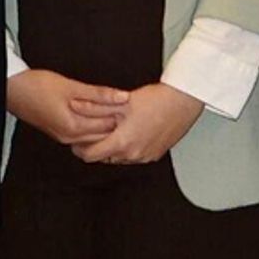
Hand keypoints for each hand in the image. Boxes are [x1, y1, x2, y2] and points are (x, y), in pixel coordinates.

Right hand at [7, 67, 128, 146]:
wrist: (11, 89)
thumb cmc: (37, 86)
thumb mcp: (72, 87)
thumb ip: (99, 94)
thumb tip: (124, 97)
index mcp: (74, 127)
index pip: (108, 126)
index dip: (121, 113)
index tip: (130, 101)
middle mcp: (69, 138)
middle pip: (103, 135)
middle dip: (115, 121)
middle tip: (126, 104)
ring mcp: (63, 137)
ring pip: (93, 136)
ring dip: (104, 123)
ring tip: (114, 106)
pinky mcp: (59, 132)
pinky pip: (83, 134)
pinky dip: (93, 124)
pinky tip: (97, 112)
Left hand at [73, 81, 203, 164]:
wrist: (183, 101)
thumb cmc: (156, 100)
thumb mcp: (120, 101)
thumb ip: (94, 107)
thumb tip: (75, 106)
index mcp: (123, 143)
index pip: (90, 156)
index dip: (80, 148)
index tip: (77, 141)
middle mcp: (133, 154)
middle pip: (104, 158)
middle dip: (97, 146)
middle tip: (94, 132)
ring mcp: (145, 156)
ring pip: (120, 157)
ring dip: (114, 147)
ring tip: (114, 129)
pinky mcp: (155, 154)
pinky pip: (135, 156)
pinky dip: (129, 147)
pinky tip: (131, 132)